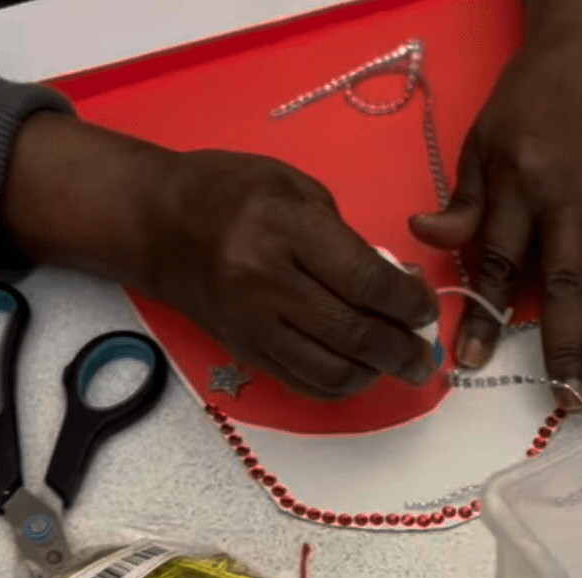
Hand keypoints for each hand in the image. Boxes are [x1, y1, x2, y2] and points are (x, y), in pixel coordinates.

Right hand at [0, 115, 437, 400]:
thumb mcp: (296, 188)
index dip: (407, 303)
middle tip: (422, 358)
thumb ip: (347, 238)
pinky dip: (339, 386)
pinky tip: (358, 371)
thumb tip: (397, 285)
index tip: (425, 309)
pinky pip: (302, 382)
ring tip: (396, 365)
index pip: (363, 280)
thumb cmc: (230, 193)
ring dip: (374, 374)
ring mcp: (251, 324)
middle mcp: (266, 283)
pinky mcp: (242, 350)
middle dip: (400, 351)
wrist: (156, 225)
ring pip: (330, 369)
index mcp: (284, 229)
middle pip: (352, 333)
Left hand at [409, 27, 581, 409]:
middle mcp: (566, 201)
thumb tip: (422, 234)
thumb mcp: (478, 145)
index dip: (485, 315)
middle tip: (563, 392)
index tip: (473, 360)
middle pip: (562, 283)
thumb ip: (462, 203)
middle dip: (561, 342)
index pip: (498, 264)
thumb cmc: (522, 104)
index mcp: (520, 187)